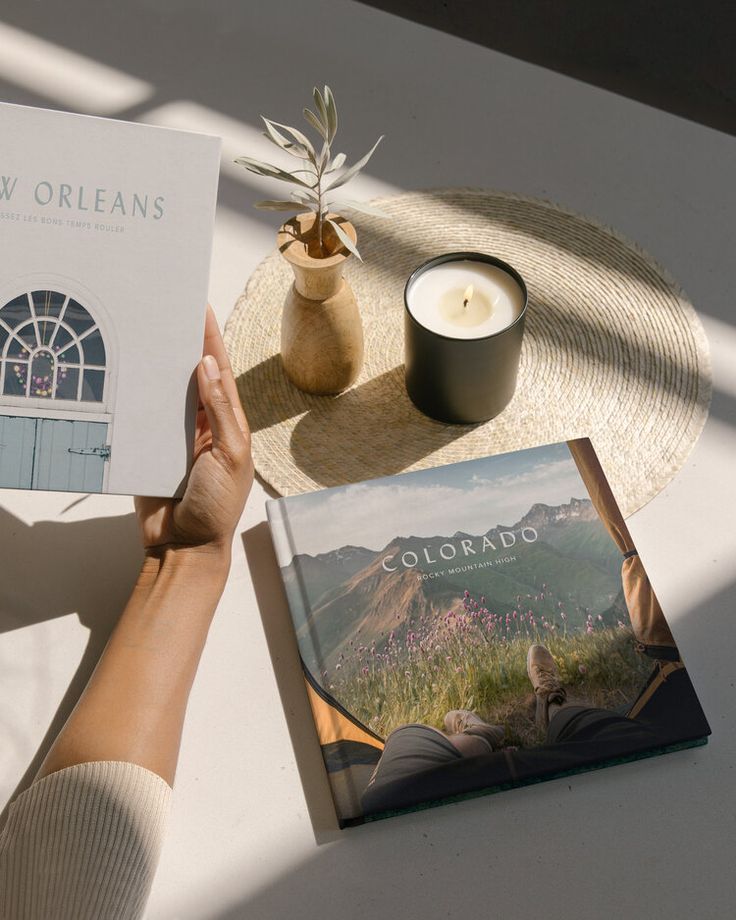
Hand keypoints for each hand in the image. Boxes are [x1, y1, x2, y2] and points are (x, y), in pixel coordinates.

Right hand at [134, 306, 253, 556]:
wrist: (186, 548)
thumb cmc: (218, 507)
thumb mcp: (230, 455)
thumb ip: (220, 411)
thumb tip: (209, 365)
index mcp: (230, 424)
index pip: (220, 373)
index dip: (211, 341)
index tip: (200, 309)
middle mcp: (204, 425)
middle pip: (191, 377)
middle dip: (182, 346)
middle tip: (167, 311)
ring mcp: (177, 437)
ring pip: (166, 393)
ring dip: (158, 368)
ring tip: (146, 333)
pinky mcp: (152, 449)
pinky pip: (145, 416)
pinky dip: (138, 397)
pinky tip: (129, 375)